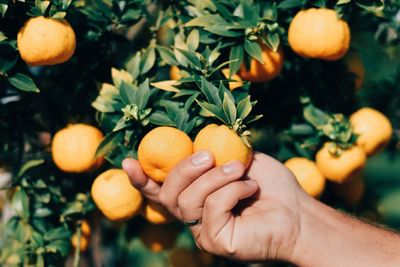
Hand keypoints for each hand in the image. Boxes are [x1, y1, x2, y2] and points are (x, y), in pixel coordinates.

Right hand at [123, 151, 309, 261]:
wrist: (297, 210)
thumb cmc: (269, 184)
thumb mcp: (237, 158)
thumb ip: (212, 152)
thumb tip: (190, 141)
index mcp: (195, 197)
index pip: (159, 192)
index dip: (142, 179)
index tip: (128, 161)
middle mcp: (193, 217)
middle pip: (168, 195)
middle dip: (184, 169)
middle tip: (208, 154)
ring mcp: (203, 232)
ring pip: (187, 202)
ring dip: (214, 178)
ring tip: (239, 169)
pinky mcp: (216, 243)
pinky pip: (211, 210)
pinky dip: (230, 191)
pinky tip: (250, 188)